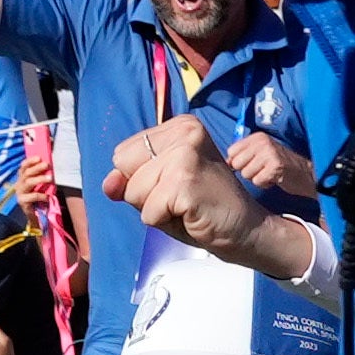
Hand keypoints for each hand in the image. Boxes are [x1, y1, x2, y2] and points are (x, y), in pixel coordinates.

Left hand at [105, 113, 294, 263]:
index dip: (141, 177)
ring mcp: (185, 155)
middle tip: (180, 195)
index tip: (175, 182)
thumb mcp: (160, 187)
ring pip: (132, 192)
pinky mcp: (185, 182)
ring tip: (185, 205)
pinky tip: (190, 214)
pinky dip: (164, 222)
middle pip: (123, 167)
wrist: (245, 228)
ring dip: (154, 208)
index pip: (123, 153)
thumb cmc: (202, 207)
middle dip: (143, 192)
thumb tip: (109, 183)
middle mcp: (185, 132)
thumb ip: (129, 180)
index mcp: (180, 126)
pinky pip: (147, 213)